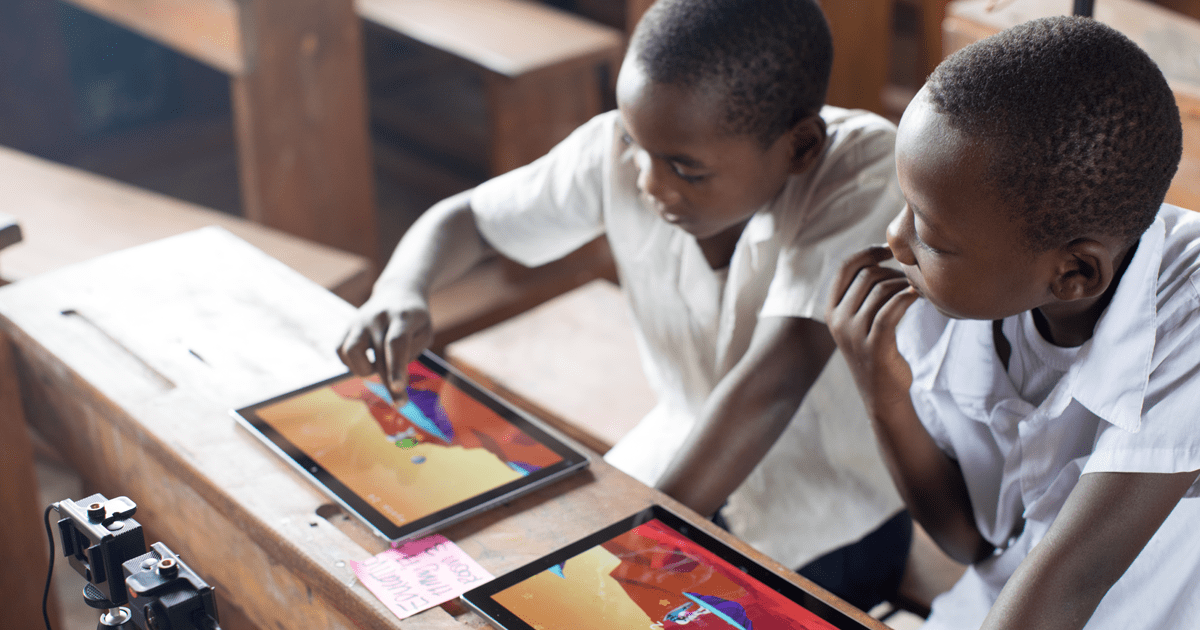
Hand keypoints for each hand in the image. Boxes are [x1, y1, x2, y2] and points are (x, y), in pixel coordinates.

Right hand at [337, 287, 432, 405]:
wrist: (397, 292)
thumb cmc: (414, 318)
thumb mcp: (425, 330)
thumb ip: (413, 351)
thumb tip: (393, 374)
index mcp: (401, 316)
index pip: (395, 343)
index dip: (396, 367)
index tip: (399, 388)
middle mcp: (377, 316)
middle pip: (378, 354)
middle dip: (388, 383)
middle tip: (400, 403)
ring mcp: (359, 320)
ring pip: (351, 351)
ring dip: (364, 369)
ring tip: (377, 370)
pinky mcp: (347, 326)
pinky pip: (341, 351)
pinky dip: (351, 364)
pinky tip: (365, 363)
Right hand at [825, 245, 919, 416]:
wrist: (883, 395)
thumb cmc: (878, 352)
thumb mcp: (860, 322)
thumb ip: (863, 295)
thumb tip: (882, 256)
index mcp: (831, 311)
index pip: (845, 267)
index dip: (868, 252)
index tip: (890, 250)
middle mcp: (838, 321)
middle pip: (867, 276)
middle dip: (893, 271)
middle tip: (912, 280)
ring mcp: (854, 334)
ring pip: (881, 290)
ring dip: (905, 284)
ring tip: (918, 290)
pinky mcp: (875, 346)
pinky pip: (891, 309)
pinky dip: (908, 297)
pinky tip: (921, 297)